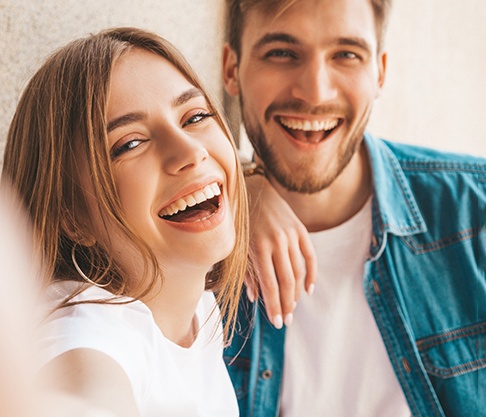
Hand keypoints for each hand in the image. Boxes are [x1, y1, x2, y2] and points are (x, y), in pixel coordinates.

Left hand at [244, 174, 316, 328]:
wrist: (254, 189)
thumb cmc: (241, 222)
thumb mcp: (238, 247)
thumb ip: (247, 272)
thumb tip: (256, 298)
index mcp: (259, 248)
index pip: (270, 285)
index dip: (274, 306)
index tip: (277, 322)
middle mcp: (277, 242)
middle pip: (287, 282)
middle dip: (287, 304)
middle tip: (287, 320)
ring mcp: (291, 235)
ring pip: (299, 272)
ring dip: (297, 293)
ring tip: (293, 306)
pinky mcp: (300, 229)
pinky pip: (310, 256)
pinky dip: (312, 274)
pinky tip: (309, 289)